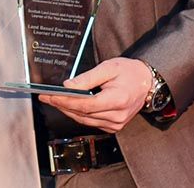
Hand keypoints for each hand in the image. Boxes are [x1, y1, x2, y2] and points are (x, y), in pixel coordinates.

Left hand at [37, 57, 152, 132]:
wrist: (147, 82)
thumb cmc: (130, 72)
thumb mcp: (108, 68)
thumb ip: (87, 78)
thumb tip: (68, 86)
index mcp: (117, 100)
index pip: (84, 105)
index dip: (64, 101)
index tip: (49, 95)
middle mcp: (117, 116)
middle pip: (82, 114)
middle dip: (61, 105)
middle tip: (46, 97)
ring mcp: (116, 123)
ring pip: (85, 120)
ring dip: (68, 110)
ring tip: (54, 101)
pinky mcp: (114, 126)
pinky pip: (91, 122)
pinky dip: (79, 115)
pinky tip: (69, 106)